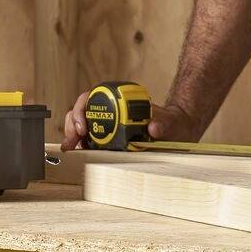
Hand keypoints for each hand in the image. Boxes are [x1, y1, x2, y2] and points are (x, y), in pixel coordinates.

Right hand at [60, 92, 207, 147]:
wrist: (180, 133)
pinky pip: (92, 140)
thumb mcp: (172, 123)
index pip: (93, 97)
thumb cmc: (175, 124)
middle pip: (83, 111)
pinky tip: (77, 154)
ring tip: (70, 148)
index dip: (82, 110)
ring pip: (83, 124)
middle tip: (72, 142)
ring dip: (73, 135)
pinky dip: (81, 145)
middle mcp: (114, 111)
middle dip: (72, 124)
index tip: (83, 127)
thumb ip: (165, 123)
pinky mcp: (111, 139)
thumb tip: (154, 127)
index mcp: (122, 101)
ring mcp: (111, 124)